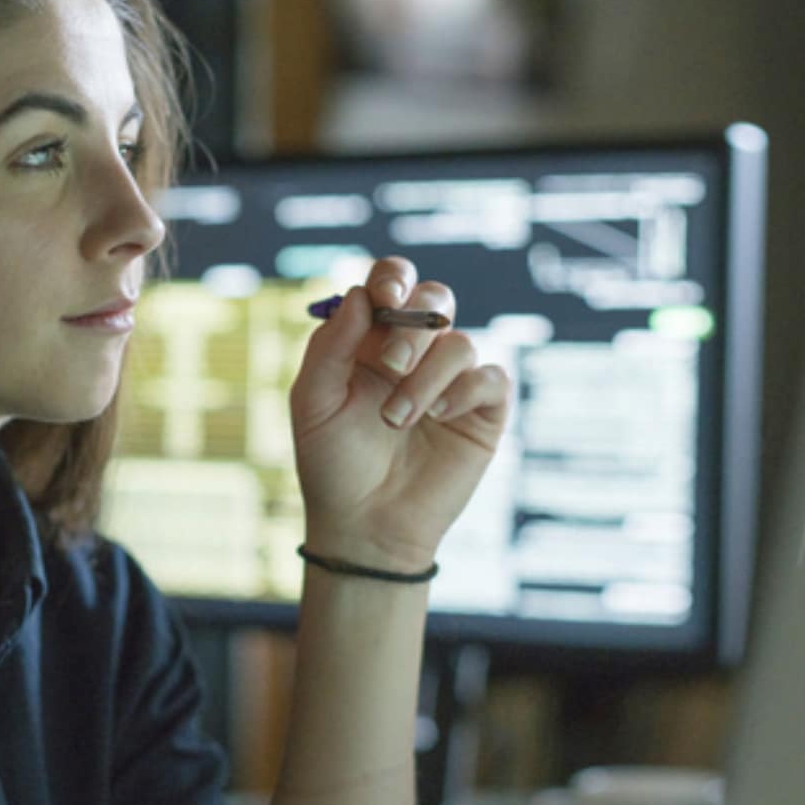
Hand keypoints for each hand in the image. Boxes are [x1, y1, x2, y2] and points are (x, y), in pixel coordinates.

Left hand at [289, 257, 510, 570]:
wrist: (365, 525)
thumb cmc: (333, 464)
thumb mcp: (313, 402)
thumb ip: (330, 346)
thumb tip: (360, 297)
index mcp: (371, 341)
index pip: (391, 285)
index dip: (392, 279)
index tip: (384, 300)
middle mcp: (415, 354)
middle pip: (434, 299)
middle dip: (412, 326)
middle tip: (389, 364)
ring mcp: (451, 381)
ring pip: (459, 342)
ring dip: (426, 377)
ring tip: (397, 420)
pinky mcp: (482, 412)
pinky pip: (490, 376)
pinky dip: (463, 390)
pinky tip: (438, 418)